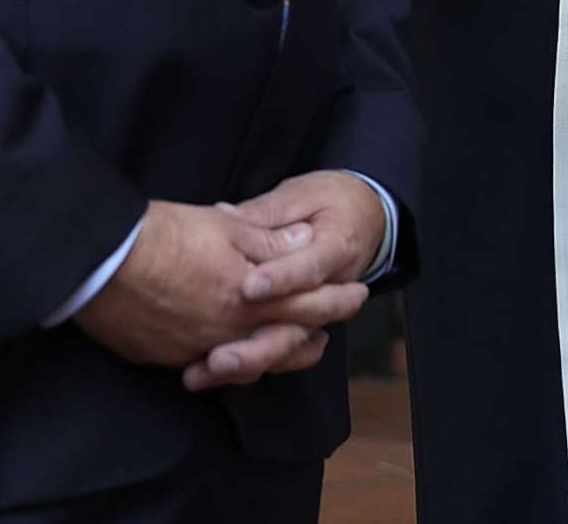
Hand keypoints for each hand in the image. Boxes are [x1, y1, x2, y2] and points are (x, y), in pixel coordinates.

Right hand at [72, 200, 367, 375]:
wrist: (98, 262)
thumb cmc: (161, 235)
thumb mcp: (225, 227)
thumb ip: (269, 241)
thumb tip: (307, 241)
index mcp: (249, 298)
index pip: (308, 304)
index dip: (336, 298)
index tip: (358, 293)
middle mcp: (228, 333)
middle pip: (283, 343)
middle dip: (312, 337)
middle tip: (329, 334)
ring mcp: (195, 349)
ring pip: (247, 363)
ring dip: (273, 353)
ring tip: (289, 347)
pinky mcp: (163, 356)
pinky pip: (204, 364)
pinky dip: (224, 359)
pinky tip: (225, 351)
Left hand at [183, 171, 388, 390]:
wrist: (365, 217)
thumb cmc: (329, 201)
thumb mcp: (301, 195)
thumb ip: (266, 213)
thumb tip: (226, 216)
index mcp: (336, 247)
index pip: (310, 268)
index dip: (280, 279)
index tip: (248, 288)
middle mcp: (331, 291)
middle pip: (297, 328)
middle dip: (256, 347)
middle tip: (218, 357)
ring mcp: (316, 314)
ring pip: (284, 349)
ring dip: (244, 364)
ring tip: (202, 372)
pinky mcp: (300, 325)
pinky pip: (276, 353)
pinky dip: (243, 366)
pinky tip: (205, 374)